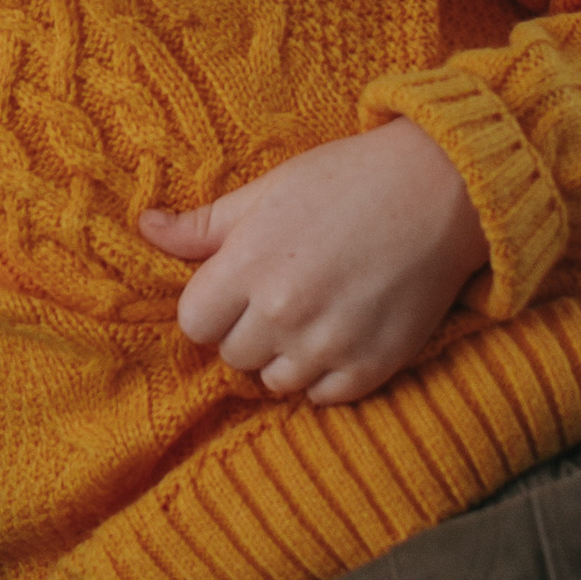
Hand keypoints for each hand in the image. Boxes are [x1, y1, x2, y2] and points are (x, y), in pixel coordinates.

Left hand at [139, 119, 488, 405]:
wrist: (435, 193)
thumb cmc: (343, 182)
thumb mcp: (265, 190)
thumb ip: (202, 224)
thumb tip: (144, 227)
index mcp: (250, 265)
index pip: (193, 324)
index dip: (209, 308)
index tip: (232, 291)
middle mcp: (285, 312)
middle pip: (232, 356)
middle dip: (244, 331)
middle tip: (276, 297)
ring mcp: (330, 344)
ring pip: (275, 382)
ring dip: (282, 357)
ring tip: (309, 315)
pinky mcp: (373, 367)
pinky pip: (323, 397)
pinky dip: (324, 374)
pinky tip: (338, 334)